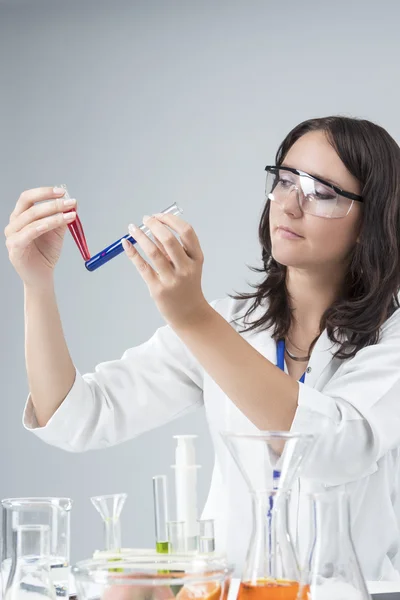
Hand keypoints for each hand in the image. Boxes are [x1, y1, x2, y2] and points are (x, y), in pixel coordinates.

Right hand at [4, 187, 76, 287]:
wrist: (42, 275)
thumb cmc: (46, 253)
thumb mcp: (57, 232)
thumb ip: (62, 218)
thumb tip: (73, 202)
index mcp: (21, 216)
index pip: (28, 197)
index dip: (45, 192)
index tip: (63, 192)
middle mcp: (14, 223)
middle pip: (28, 204)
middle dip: (50, 201)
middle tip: (68, 202)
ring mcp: (12, 235)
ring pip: (31, 218)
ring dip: (53, 214)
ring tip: (70, 215)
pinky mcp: (15, 248)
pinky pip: (28, 233)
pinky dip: (43, 226)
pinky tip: (54, 223)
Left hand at [121, 213, 207, 328]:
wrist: (189, 314)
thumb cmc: (187, 286)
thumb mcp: (187, 265)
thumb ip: (172, 249)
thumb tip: (152, 228)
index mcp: (196, 258)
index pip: (186, 231)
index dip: (170, 220)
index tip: (158, 216)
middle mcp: (186, 268)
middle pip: (169, 239)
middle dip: (154, 225)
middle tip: (145, 219)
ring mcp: (172, 279)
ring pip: (153, 252)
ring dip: (140, 236)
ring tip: (132, 228)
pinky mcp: (158, 289)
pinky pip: (143, 267)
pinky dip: (133, 253)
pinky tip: (127, 244)